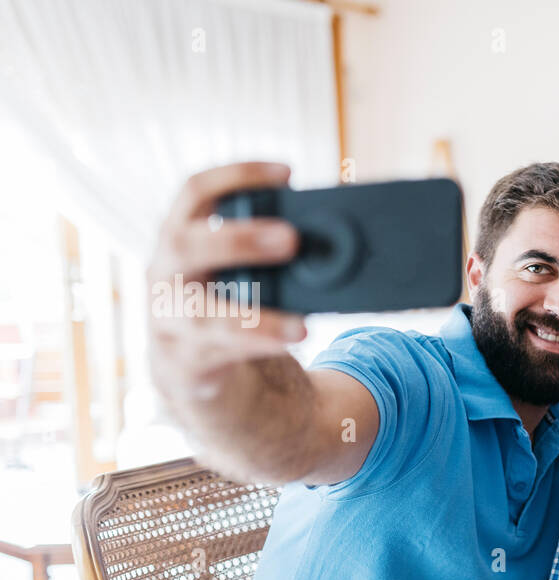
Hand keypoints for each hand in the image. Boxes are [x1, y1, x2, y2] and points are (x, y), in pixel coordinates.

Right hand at [146, 161, 305, 397]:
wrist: (187, 367)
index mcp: (178, 235)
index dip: (237, 177)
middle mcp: (164, 272)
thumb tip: (334, 233)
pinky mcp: (183, 361)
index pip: (195, 192)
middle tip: (291, 238)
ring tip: (301, 326)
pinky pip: (220, 353)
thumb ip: (265, 251)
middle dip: (239, 239)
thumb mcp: (235, 271)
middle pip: (186, 245)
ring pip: (204, 316)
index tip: (287, 173)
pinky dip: (259, 347)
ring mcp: (167, 319)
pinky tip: (291, 340)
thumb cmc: (223, 303)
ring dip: (256, 319)